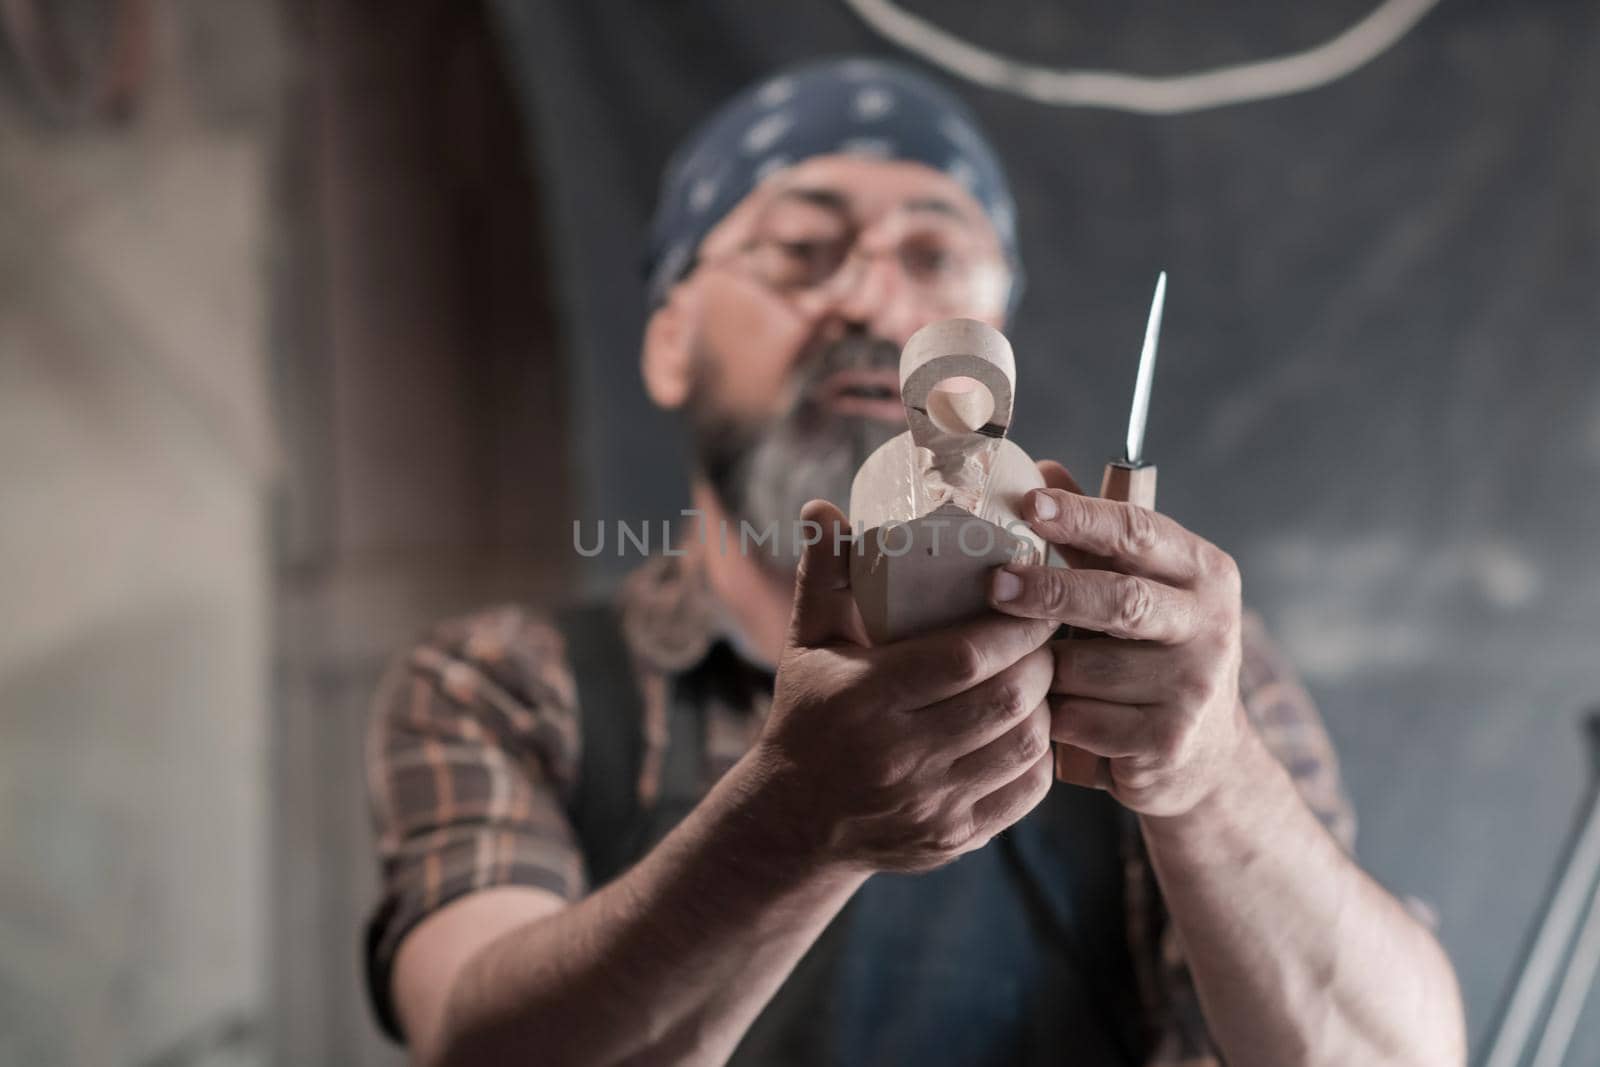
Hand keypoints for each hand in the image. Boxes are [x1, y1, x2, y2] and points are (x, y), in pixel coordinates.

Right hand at [749, 499, 1058, 873]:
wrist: (795, 820)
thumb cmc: (809, 714)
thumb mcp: (807, 643)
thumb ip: (823, 575)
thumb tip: (824, 507)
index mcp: (866, 698)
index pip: (965, 657)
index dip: (1014, 625)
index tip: (1036, 597)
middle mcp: (900, 756)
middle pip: (1005, 700)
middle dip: (1041, 660)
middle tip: (1050, 632)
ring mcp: (931, 803)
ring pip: (1024, 746)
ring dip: (1047, 705)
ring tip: (1045, 674)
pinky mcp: (955, 836)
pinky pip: (1025, 793)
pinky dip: (1042, 756)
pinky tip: (1034, 725)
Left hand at [986, 461, 1250, 816]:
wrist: (1204, 753)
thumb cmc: (1153, 650)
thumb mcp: (1140, 585)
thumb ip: (1095, 535)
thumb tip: (1041, 469)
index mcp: (1205, 571)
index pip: (1140, 532)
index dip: (1083, 517)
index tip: (1031, 504)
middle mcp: (1212, 624)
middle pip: (1121, 600)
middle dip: (1051, 591)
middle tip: (994, 585)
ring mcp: (1195, 686)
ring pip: (1088, 667)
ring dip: (1046, 667)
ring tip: (1033, 667)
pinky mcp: (1169, 739)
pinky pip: (1082, 720)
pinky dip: (1054, 715)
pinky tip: (1053, 712)